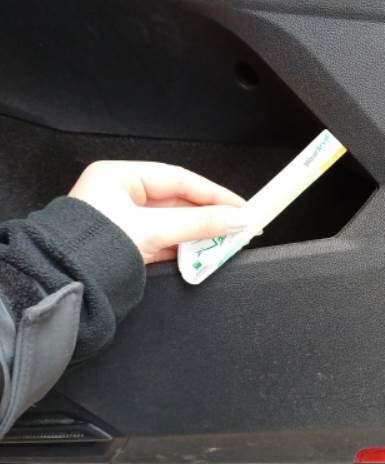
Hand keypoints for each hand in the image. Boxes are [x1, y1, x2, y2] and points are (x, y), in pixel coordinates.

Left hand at [69, 161, 248, 263]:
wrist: (63, 286)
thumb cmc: (95, 248)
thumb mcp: (154, 230)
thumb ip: (199, 224)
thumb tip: (237, 219)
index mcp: (118, 177)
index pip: (179, 179)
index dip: (214, 193)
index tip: (242, 206)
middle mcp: (120, 195)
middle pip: (178, 201)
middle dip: (209, 216)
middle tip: (239, 226)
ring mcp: (123, 221)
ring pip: (174, 223)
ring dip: (199, 234)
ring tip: (225, 242)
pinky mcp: (128, 245)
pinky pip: (165, 241)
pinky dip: (185, 248)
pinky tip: (202, 254)